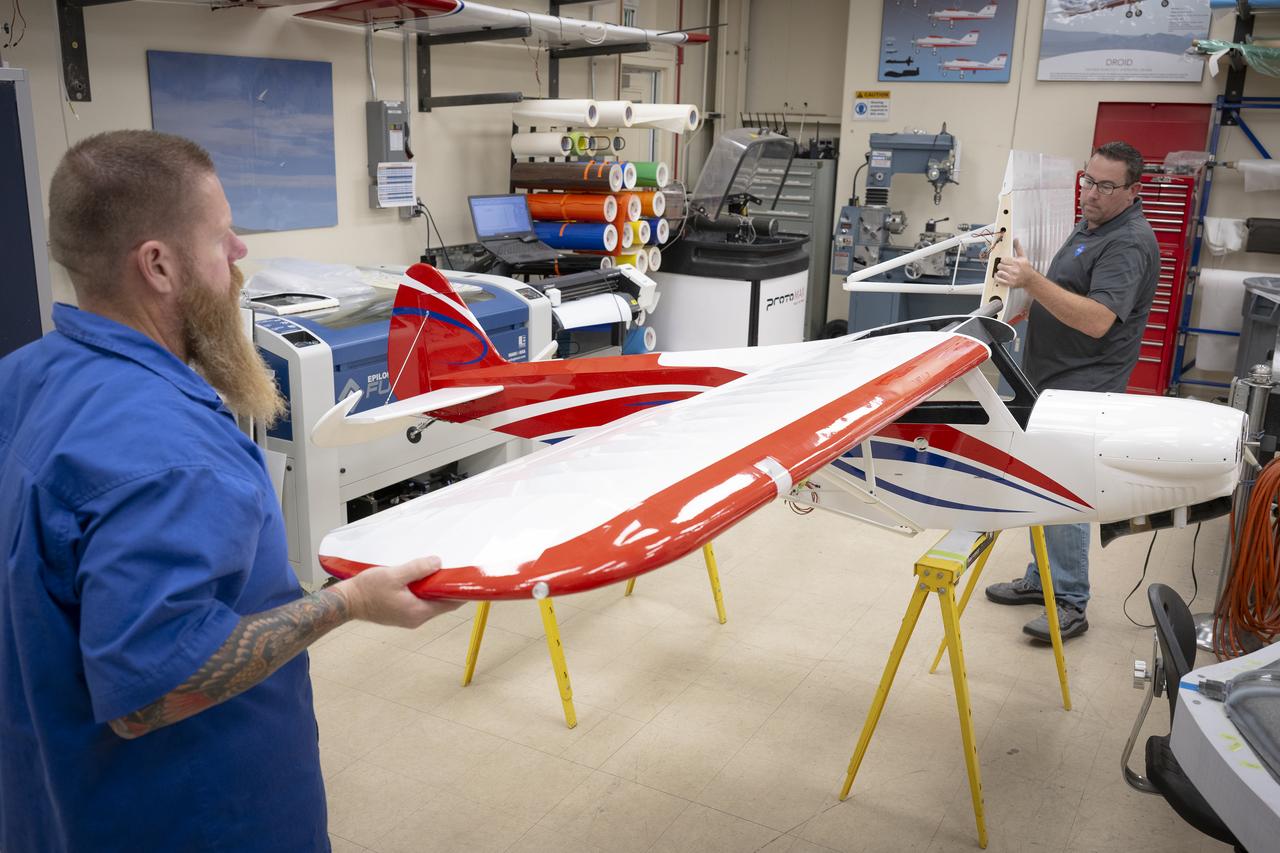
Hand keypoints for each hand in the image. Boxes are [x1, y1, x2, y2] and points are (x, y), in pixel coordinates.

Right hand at [337, 557, 463, 627]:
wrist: (347, 602)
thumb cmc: (367, 591)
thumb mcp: (394, 575)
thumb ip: (417, 569)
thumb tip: (438, 563)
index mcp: (418, 612)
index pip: (450, 604)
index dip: (461, 591)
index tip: (469, 579)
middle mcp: (416, 618)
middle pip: (442, 603)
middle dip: (448, 587)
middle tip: (454, 570)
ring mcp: (408, 617)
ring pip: (430, 602)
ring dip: (434, 588)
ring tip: (437, 571)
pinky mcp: (401, 613)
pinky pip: (420, 602)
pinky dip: (424, 591)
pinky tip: (420, 578)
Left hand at [993, 238, 1036, 289]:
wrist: (1030, 279)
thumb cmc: (1026, 268)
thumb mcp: (1023, 257)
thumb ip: (1018, 248)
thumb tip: (1016, 239)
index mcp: (1017, 262)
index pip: (1003, 259)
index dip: (1003, 260)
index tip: (1005, 261)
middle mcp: (1014, 270)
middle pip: (1000, 266)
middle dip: (1001, 266)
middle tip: (1004, 266)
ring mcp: (1012, 277)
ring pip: (999, 273)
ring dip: (1000, 272)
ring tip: (1003, 271)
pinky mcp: (1010, 284)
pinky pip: (999, 280)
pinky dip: (997, 278)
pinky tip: (999, 276)